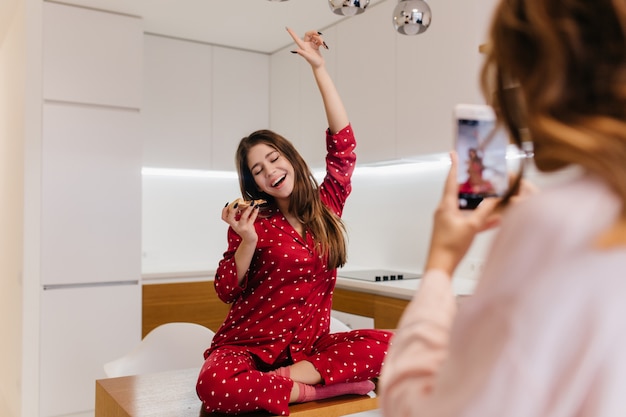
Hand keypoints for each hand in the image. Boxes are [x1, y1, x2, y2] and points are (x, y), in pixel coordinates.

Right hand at [222, 200, 259, 243]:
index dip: (224, 210)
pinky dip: (255, 212)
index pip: (224, 217)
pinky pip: (252, 218)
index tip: (228, 204)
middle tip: (237, 203)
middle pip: (230, 218)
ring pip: (243, 217)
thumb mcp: (240, 221)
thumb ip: (240, 213)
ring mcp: (242, 227)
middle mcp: (235, 226)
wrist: (249, 239)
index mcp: (232, 223)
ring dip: (248, 209)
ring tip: (251, 203)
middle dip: (232, 210)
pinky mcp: (249, 228)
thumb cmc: (244, 229)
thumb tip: (243, 203)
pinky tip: (256, 207)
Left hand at [286, 27, 325, 68]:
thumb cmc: (314, 62)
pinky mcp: (316, 46)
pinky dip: (322, 42)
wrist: (319, 66)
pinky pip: (319, 40)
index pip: (296, 38)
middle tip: (318, 33)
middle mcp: (306, 45)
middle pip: (308, 34)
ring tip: (323, 44)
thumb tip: (295, 50)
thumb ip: (302, 53)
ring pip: (315, 37)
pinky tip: (324, 47)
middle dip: (314, 32)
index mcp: (303, 46)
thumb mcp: (308, 57)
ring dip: (320, 39)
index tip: (287, 28)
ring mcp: (311, 45)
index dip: (292, 33)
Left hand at [425, 152, 500, 275]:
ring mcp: (447, 220)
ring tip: (490, 197)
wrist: (440, 266)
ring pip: (465, 206)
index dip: (454, 166)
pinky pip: (467, 219)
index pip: (450, 180)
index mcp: (446, 206)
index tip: (454, 153)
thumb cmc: (449, 247)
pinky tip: (492, 220)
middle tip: (479, 174)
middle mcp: (444, 211)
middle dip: (471, 184)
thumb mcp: (472, 226)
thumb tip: (495, 200)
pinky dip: (478, 218)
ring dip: (477, 202)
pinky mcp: (451, 230)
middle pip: (459, 192)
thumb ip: (485, 212)